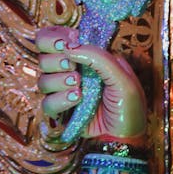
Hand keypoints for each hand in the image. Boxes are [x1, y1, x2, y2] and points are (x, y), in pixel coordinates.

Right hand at [36, 26, 146, 140]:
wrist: (125, 136)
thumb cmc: (129, 104)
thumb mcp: (122, 77)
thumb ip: (99, 58)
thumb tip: (71, 46)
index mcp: (87, 55)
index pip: (56, 37)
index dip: (52, 38)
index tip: (64, 44)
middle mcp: (73, 69)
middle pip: (44, 56)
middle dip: (56, 60)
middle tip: (72, 65)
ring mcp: (64, 90)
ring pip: (43, 79)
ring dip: (59, 81)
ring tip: (80, 88)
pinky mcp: (61, 110)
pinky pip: (47, 102)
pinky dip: (60, 100)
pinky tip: (77, 100)